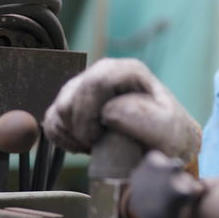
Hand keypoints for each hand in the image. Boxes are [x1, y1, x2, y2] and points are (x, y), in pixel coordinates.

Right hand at [43, 58, 201, 168]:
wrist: (160, 145)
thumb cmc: (167, 135)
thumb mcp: (167, 129)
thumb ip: (144, 119)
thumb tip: (109, 111)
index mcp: (127, 71)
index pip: (95, 83)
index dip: (89, 113)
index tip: (97, 137)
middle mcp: (103, 73)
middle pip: (70, 97)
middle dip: (80, 128)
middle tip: (99, 144)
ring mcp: (85, 87)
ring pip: (58, 110)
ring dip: (74, 135)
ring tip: (98, 144)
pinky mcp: (72, 104)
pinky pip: (52, 122)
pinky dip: (63, 139)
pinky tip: (85, 145)